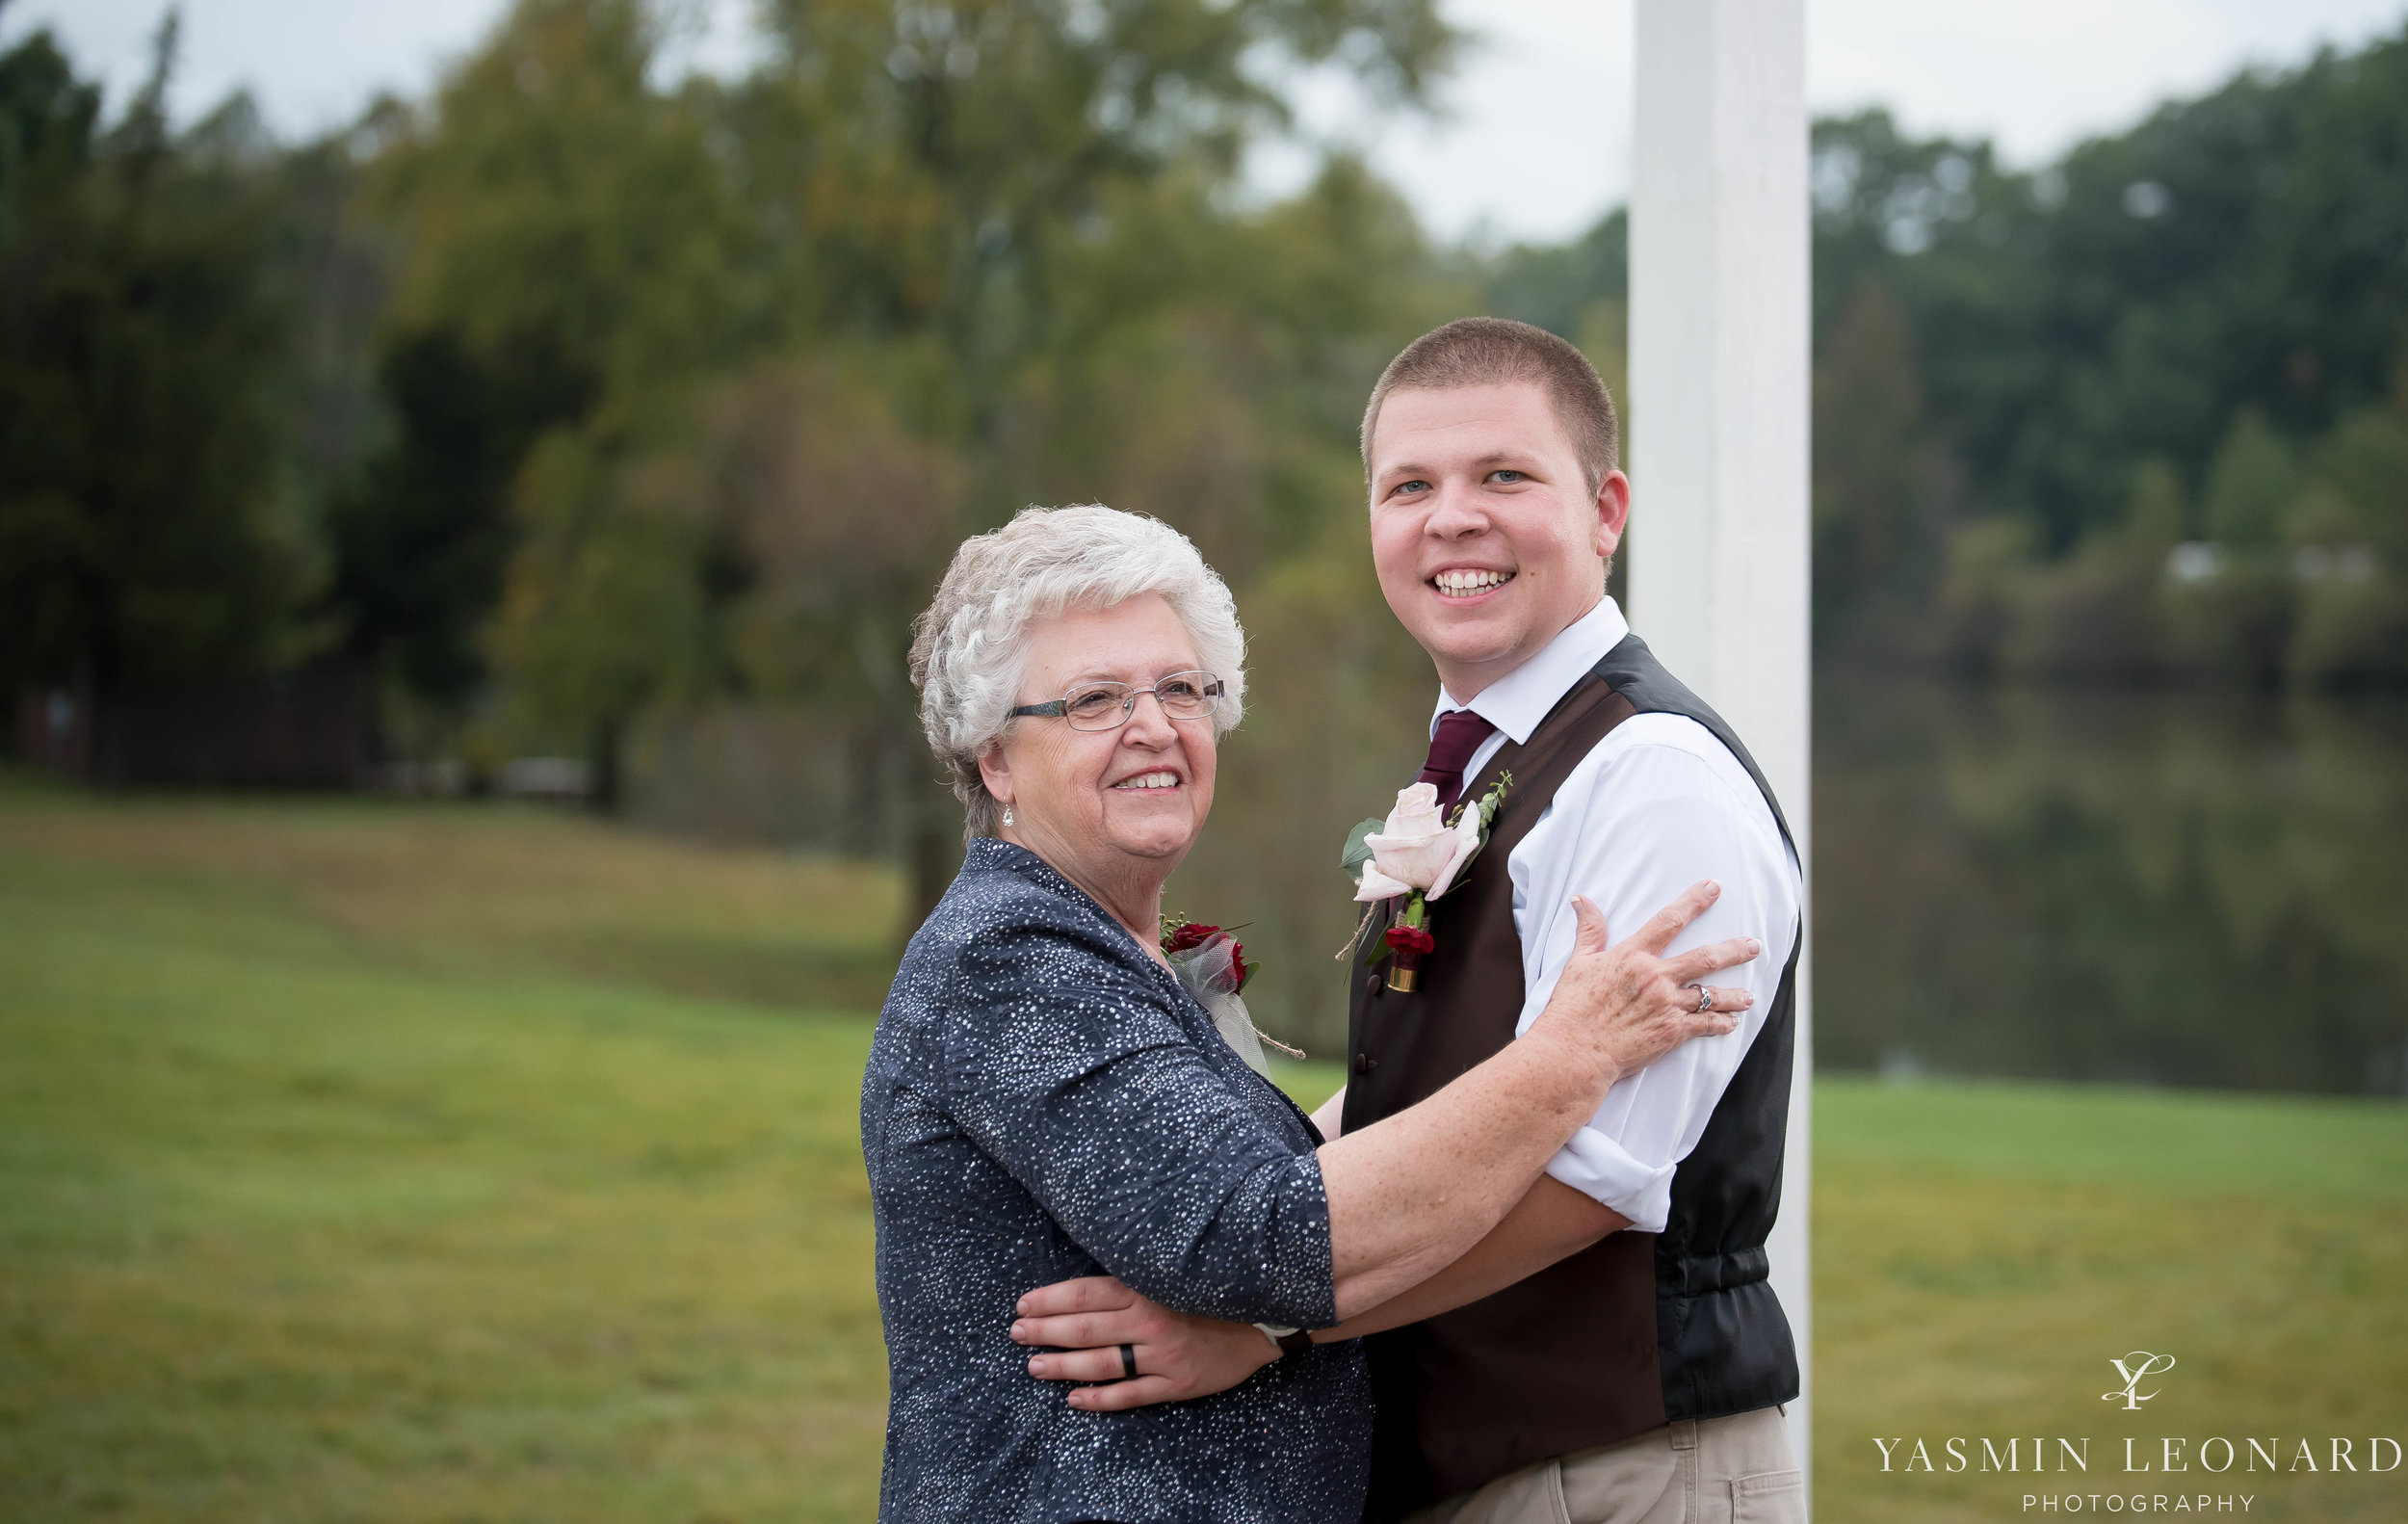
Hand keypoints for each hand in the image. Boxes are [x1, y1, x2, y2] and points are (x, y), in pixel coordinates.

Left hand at [1010, 1276, 1281, 1411]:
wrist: (1264, 1317)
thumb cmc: (1212, 1290)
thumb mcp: (1172, 1272)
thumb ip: (1132, 1275)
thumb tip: (1085, 1278)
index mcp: (1147, 1288)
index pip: (1085, 1294)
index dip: (1049, 1300)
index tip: (1022, 1304)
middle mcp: (1151, 1320)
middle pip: (1085, 1328)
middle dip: (1044, 1332)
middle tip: (1016, 1334)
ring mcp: (1163, 1355)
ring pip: (1101, 1363)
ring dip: (1062, 1366)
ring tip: (1034, 1367)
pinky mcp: (1177, 1383)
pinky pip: (1130, 1395)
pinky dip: (1099, 1398)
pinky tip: (1074, 1399)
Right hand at [1535, 885, 1758, 1079]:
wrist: (1574, 1051)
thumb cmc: (1572, 1008)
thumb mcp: (1578, 963)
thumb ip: (1589, 930)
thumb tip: (1581, 899)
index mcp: (1633, 955)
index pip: (1669, 920)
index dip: (1694, 902)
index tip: (1713, 888)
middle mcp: (1656, 977)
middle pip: (1704, 957)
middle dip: (1733, 950)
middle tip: (1753, 945)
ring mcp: (1667, 1005)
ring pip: (1711, 994)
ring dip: (1735, 995)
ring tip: (1750, 996)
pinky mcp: (1671, 1032)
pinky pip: (1704, 1025)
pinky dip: (1721, 1024)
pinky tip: (1731, 1024)